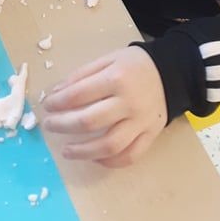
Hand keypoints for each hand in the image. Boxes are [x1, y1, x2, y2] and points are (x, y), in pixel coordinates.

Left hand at [43, 46, 166, 167]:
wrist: (171, 73)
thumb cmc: (134, 64)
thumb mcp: (108, 59)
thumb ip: (82, 75)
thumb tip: (57, 94)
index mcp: (116, 78)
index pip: (79, 95)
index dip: (58, 102)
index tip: (47, 106)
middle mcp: (129, 102)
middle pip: (90, 121)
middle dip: (64, 125)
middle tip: (50, 126)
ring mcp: (141, 122)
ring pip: (109, 145)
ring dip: (83, 152)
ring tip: (66, 151)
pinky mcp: (150, 136)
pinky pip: (129, 155)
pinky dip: (110, 161)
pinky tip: (95, 158)